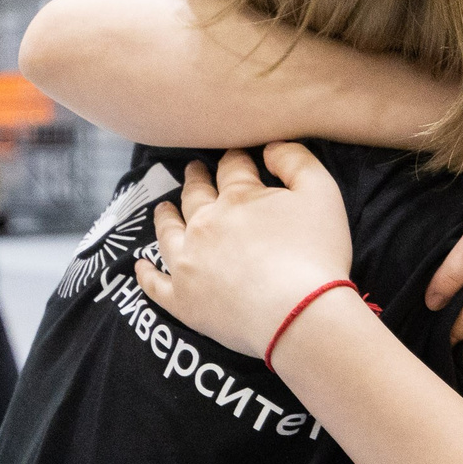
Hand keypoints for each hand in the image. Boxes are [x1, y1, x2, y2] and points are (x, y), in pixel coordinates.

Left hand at [140, 146, 352, 359]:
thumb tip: (271, 148)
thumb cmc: (317, 254)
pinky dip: (146, 274)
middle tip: (193, 171)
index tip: (236, 156)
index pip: (231, 168)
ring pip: (168, 233)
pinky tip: (140, 266)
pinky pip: (155, 285)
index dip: (235, 159)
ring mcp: (188, 263)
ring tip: (163, 208)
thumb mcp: (322, 193)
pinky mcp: (183, 301)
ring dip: (165, 217)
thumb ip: (297, 161)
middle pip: (195, 195)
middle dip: (195, 180)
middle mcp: (204, 224)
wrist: (298, 315)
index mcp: (238, 197)